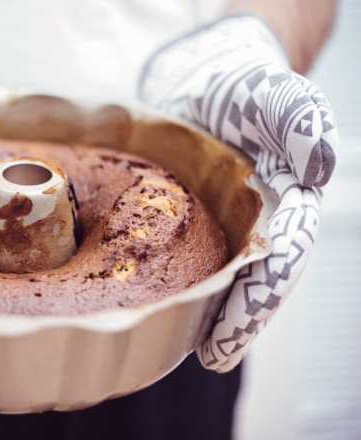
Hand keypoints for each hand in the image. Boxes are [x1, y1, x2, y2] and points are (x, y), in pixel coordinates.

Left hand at [138, 15, 337, 371]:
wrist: (204, 81)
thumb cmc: (245, 90)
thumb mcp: (277, 97)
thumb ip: (303, 124)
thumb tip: (319, 168)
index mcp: (281, 208)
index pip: (276, 265)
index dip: (256, 304)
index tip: (230, 338)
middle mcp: (253, 224)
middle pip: (249, 281)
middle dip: (234, 321)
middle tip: (213, 356)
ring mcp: (219, 224)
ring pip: (217, 276)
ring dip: (205, 313)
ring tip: (181, 345)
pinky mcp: (183, 218)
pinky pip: (181, 254)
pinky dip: (173, 280)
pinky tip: (155, 301)